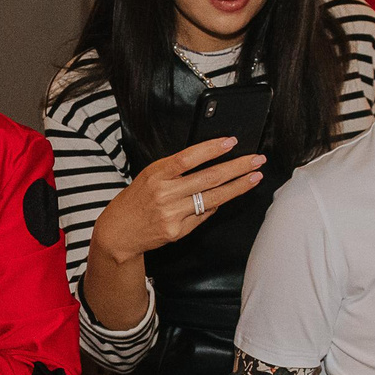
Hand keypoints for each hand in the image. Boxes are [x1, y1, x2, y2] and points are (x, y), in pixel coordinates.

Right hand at [90, 138, 265, 266]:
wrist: (118, 232)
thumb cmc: (136, 200)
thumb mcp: (150, 176)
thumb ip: (176, 170)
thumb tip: (210, 163)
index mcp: (156, 174)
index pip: (188, 158)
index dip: (212, 149)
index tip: (231, 142)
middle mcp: (164, 193)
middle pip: (208, 178)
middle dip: (237, 167)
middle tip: (256, 160)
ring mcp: (172, 214)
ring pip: (213, 197)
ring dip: (237, 186)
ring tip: (254, 177)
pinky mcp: (177, 231)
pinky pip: (204, 215)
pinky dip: (216, 205)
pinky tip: (227, 196)